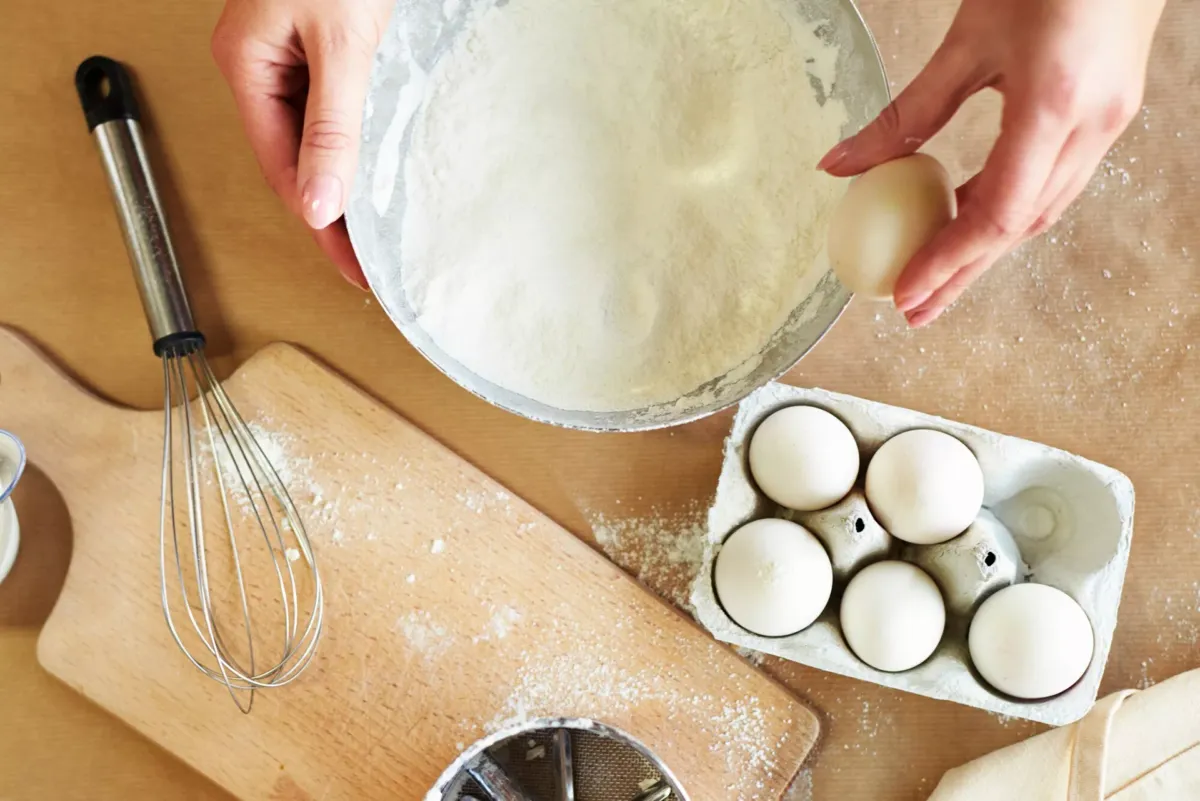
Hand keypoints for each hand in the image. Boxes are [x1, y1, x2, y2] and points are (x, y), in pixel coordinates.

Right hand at [212, 0, 394, 289]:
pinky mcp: (322, 43)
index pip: (283, 169)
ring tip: (376, 228)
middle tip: (369, 260)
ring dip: (345, 179)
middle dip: (333, 210)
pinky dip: (355, 141)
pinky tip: (376, 167)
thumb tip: (320, 203)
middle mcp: (261, 62)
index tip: (353, 265)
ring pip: (315, 136)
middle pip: (296, 159)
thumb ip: (332, 126)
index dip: (320, 223)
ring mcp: (289, 52)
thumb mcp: (343, 46)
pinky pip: (334, 107)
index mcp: (248, 64)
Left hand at [818, 0, 1164, 326]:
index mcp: (1055, 104)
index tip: (904, 293)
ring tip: (933, 277)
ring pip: (1042, 208)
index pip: (998, 212)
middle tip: (913, 310)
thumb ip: (906, 112)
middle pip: (1021, 225)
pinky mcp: (1109, 114)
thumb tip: (839, 167)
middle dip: (963, 273)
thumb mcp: (967, 42)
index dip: (947, 260)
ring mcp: (1110, 122)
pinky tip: (967, 214)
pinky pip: (1053, 180)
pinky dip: (1007, 207)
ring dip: (984, 248)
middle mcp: (1093, 124)